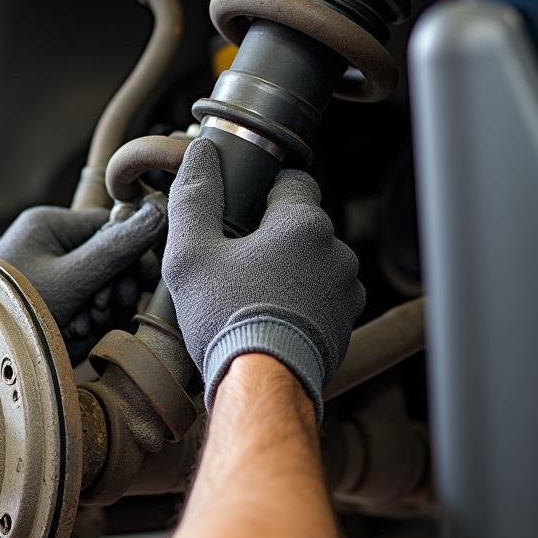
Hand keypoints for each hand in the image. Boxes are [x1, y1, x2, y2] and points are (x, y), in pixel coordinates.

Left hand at [0, 196, 166, 353]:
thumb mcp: (72, 278)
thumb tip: (159, 212)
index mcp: (52, 226)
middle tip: (106, 309)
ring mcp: (50, 276)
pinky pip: (84, 310)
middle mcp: (51, 246)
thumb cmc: (13, 307)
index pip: (112, 227)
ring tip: (82, 326)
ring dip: (99, 312)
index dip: (133, 255)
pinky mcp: (50, 304)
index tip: (141, 280)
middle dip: (113, 289)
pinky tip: (71, 337)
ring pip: (100, 289)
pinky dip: (84, 326)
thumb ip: (117, 248)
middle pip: (109, 260)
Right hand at [162, 137, 364, 421]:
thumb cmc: (225, 317)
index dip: (263, 192)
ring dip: (290, 267)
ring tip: (252, 293)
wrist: (261, 385)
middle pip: (302, 223)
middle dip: (273, 235)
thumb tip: (200, 153)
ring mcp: (347, 289)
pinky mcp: (347, 322)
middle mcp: (337, 250)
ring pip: (314, 259)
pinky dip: (302, 299)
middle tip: (235, 261)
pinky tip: (271, 315)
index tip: (240, 213)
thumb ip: (194, 195)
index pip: (293, 180)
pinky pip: (323, 295)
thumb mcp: (190, 252)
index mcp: (302, 222)